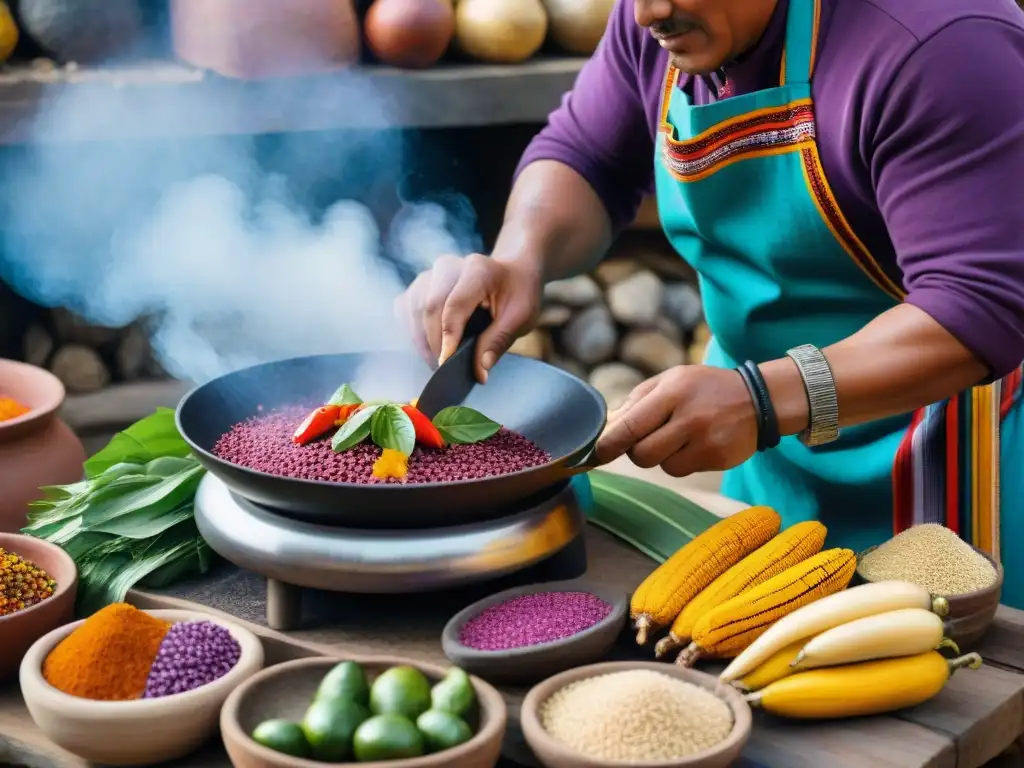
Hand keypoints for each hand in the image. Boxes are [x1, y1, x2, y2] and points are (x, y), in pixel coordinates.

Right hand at [394, 253, 542, 381]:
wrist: (511, 274)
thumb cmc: (517, 295)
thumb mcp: (520, 318)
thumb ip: (498, 342)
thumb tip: (479, 371)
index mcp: (478, 270)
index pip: (454, 305)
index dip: (447, 337)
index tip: (445, 364)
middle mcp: (449, 266)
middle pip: (429, 306)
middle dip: (434, 342)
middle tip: (446, 369)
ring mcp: (431, 274)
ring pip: (413, 308)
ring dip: (421, 340)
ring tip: (438, 361)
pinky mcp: (420, 285)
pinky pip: (405, 308)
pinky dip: (412, 330)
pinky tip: (427, 346)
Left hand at [595, 365, 758, 477]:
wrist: (758, 399)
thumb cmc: (703, 389)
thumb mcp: (670, 381)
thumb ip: (637, 401)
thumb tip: (605, 428)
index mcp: (673, 392)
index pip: (631, 425)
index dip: (609, 444)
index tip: (596, 454)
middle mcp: (689, 417)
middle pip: (642, 454)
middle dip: (636, 451)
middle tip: (647, 439)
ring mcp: (705, 441)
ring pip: (662, 466)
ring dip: (662, 456)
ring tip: (679, 436)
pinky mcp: (717, 459)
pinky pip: (683, 472)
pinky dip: (681, 461)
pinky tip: (695, 444)